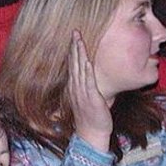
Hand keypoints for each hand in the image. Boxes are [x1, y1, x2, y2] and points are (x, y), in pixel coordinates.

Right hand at [69, 30, 112, 152]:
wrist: (91, 133)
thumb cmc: (92, 116)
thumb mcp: (88, 98)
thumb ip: (89, 86)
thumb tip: (92, 75)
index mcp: (75, 86)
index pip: (73, 64)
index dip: (73, 50)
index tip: (75, 37)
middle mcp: (76, 87)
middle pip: (74, 63)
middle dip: (75, 47)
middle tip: (75, 32)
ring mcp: (82, 92)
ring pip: (79, 69)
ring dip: (80, 54)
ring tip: (79, 41)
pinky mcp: (91, 98)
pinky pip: (88, 82)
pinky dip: (87, 71)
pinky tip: (88, 61)